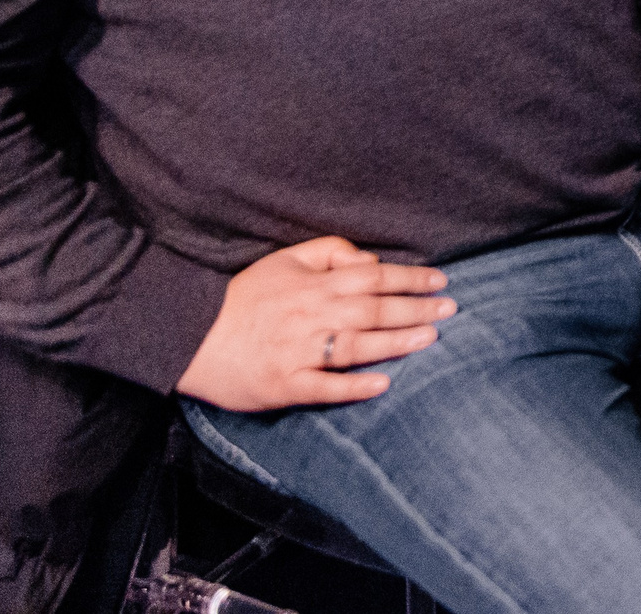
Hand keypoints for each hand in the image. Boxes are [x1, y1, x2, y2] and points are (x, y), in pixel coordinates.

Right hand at [176, 236, 454, 412]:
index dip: (410, 278)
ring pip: (356, 346)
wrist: (189, 336)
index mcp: (313, 285)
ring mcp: (298, 352)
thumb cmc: (242, 298)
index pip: (373, 277)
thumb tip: (370, 260)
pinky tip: (384, 383)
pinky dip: (355, 386)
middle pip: (373, 310)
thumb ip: (329, 253)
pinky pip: (325, 387)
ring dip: (396, 342)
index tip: (441, 281)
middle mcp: (310, 315)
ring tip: (430, 339)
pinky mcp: (284, 385)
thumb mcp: (283, 261)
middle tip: (451, 309)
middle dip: (416, 308)